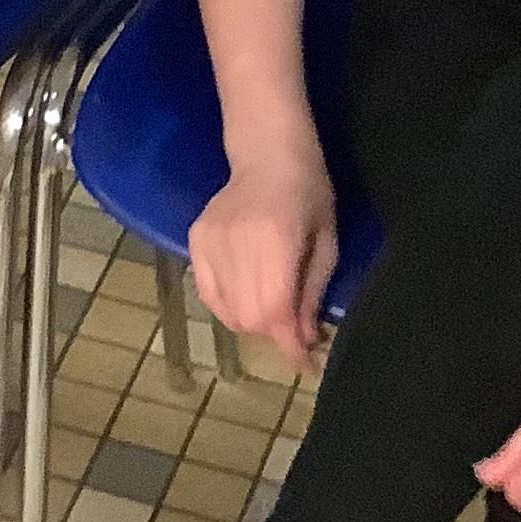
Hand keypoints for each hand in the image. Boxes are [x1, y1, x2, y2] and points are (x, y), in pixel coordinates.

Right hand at [188, 149, 337, 372]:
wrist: (268, 156)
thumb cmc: (310, 196)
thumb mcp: (326, 245)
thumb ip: (311, 294)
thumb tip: (305, 341)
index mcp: (276, 240)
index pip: (274, 309)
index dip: (290, 345)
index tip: (306, 365)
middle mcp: (236, 242)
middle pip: (249, 316)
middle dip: (275, 333)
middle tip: (295, 329)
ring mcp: (209, 241)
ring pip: (227, 310)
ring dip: (254, 322)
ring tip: (273, 309)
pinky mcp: (194, 240)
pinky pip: (208, 294)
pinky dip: (228, 307)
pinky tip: (247, 296)